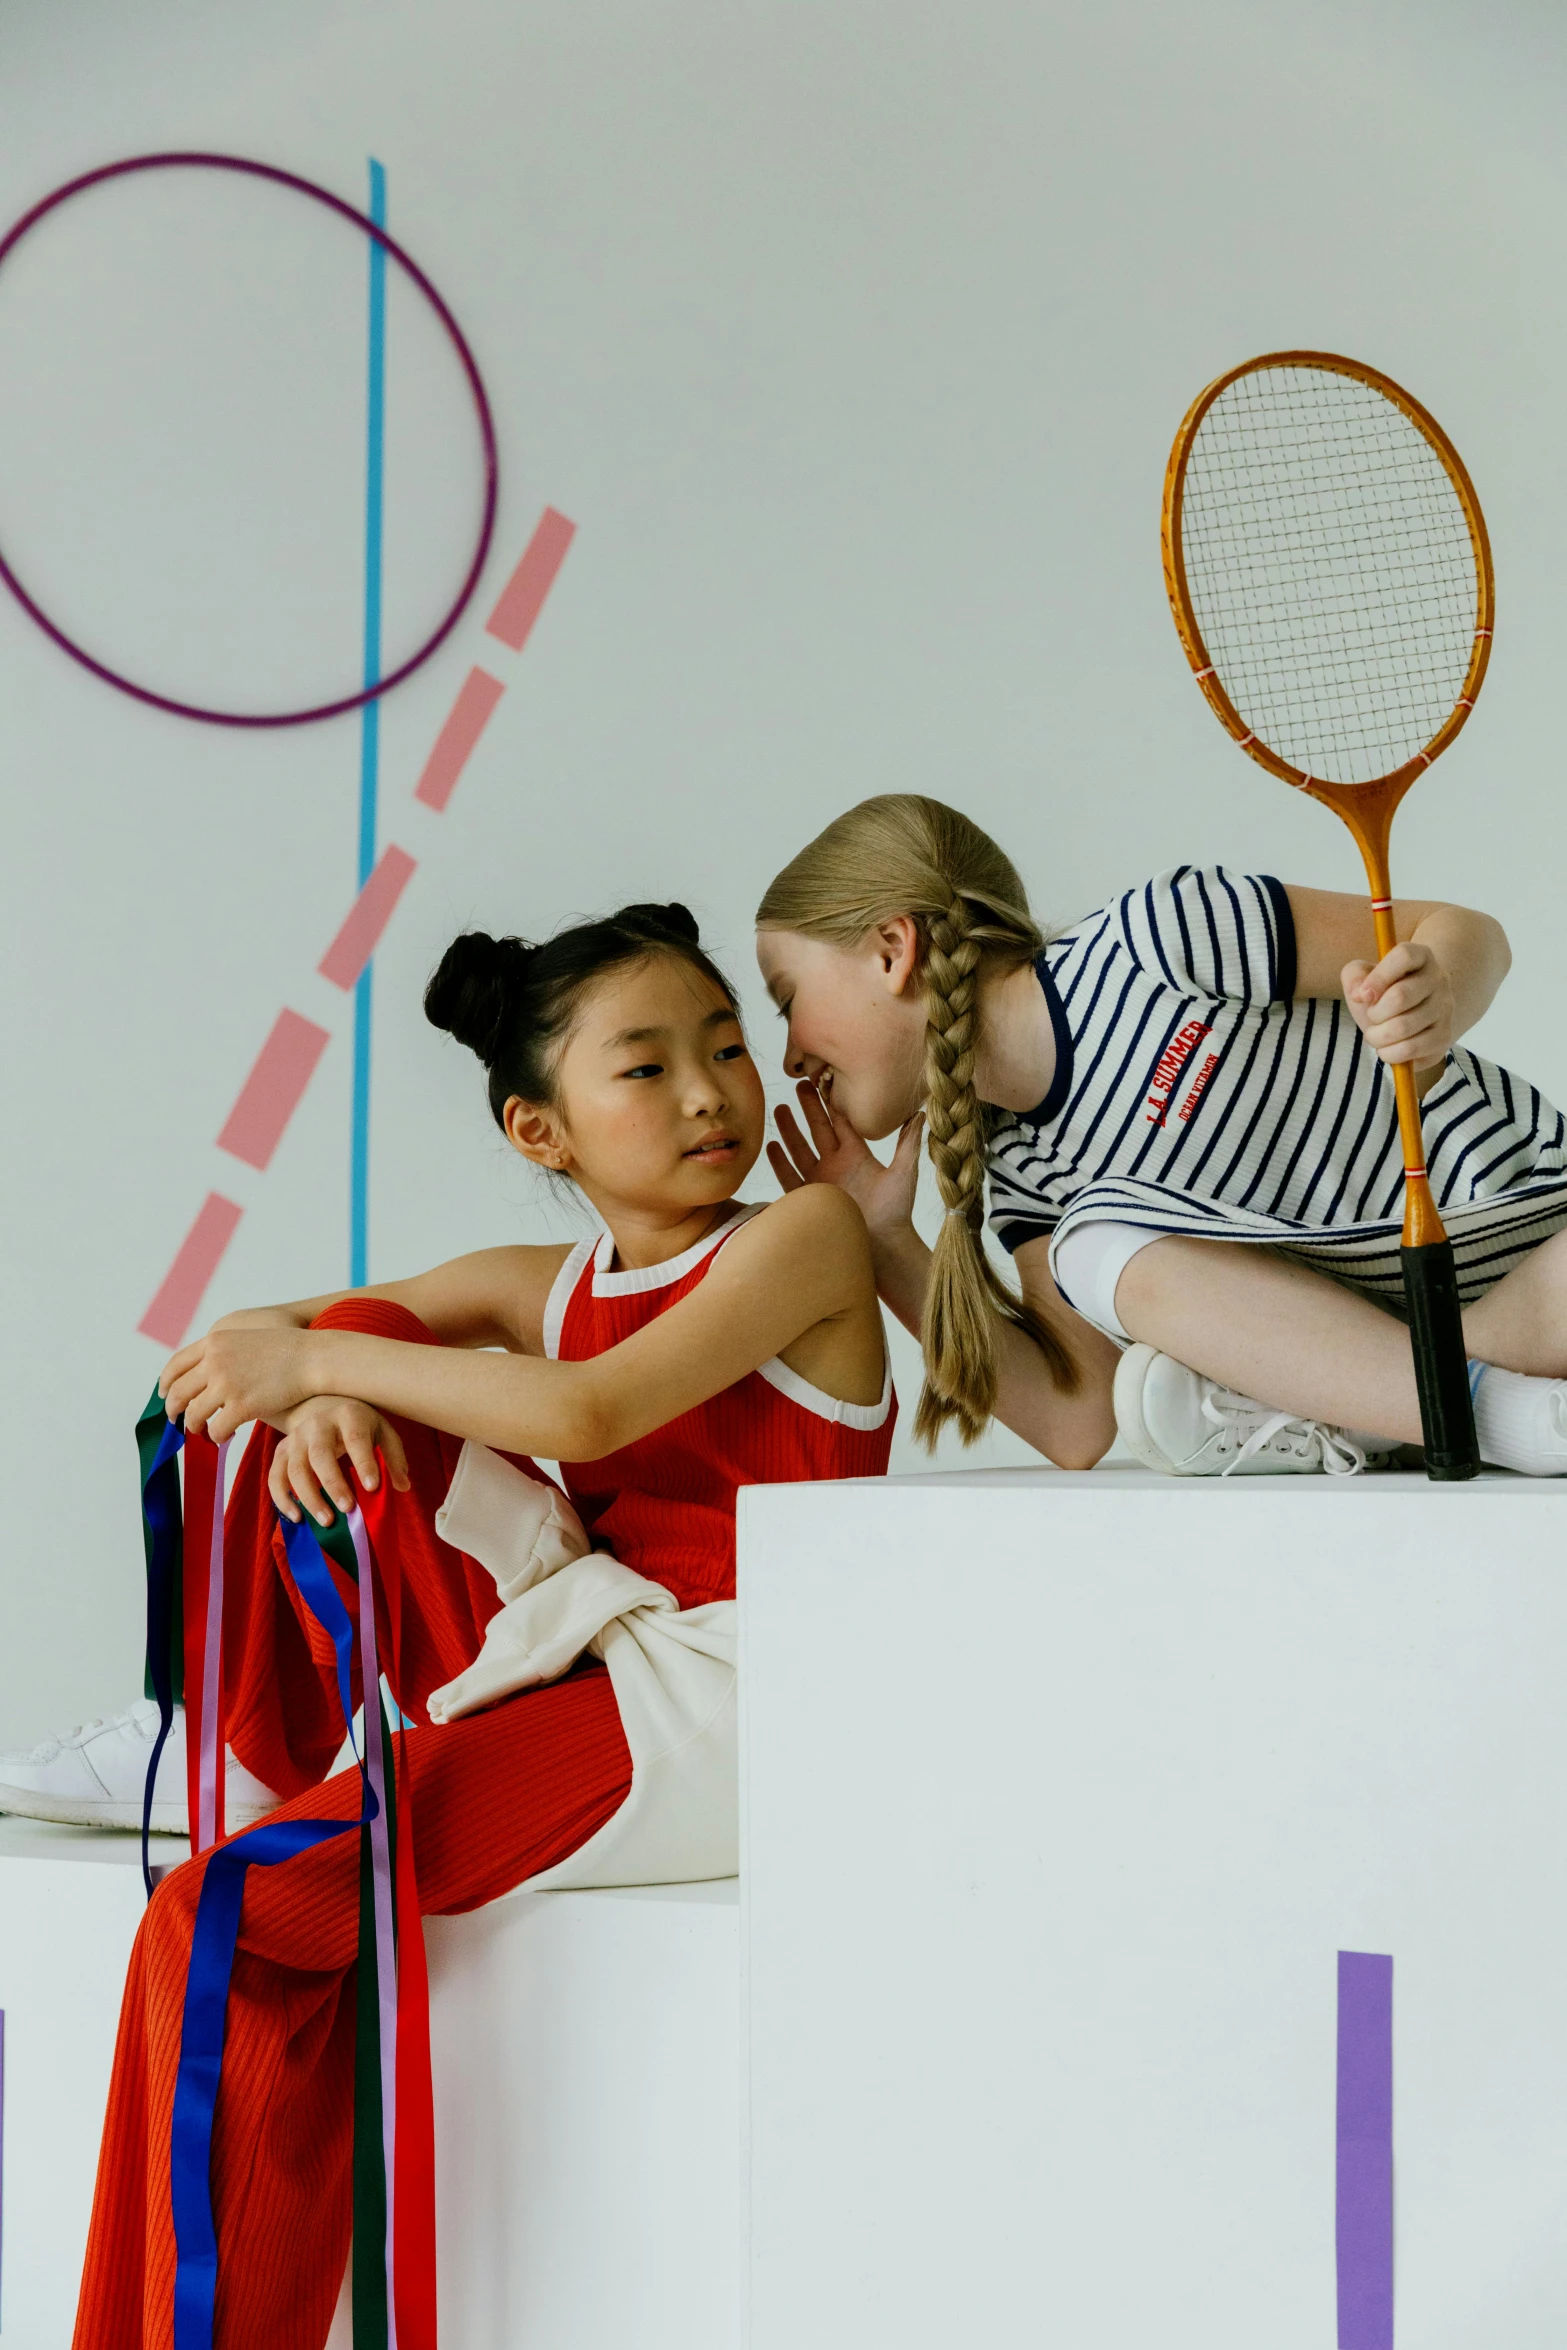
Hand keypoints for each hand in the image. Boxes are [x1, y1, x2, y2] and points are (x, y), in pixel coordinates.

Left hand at [160, 1325, 319, 1441]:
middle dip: (173, 1410)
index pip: (175, 1365)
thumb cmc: (287, 1350)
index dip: (166, 1383)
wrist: (313, 1358)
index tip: (164, 1395)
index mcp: (214, 1342)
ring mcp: (226, 1384)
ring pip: (193, 1415)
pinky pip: (216, 1430)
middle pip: (178, 1392)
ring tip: (202, 1431)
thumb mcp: (247, 1339)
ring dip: (194, 1427)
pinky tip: (224, 1436)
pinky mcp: (241, 1406)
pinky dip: (216, 1436)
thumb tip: (206, 1376)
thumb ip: (223, 1353)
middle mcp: (214, 1362)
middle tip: (176, 1421)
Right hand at [268, 1397, 410, 1525]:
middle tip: (348, 1509)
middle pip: (320, 1455)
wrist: (326, 1408)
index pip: (355, 1438)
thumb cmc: (360, 1426)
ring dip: (309, 1498)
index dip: (363, 1462)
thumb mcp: (383, 1433)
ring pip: (295, 1469)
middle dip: (333, 1484)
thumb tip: (403, 1486)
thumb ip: (393, 1458)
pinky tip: (297, 1518)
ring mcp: (295, 1438)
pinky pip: (275, 1477)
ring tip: (327, 1521)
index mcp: (348, 1415)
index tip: (372, 1487)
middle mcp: (317, 1424)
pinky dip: (283, 1499)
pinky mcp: (281, 1452)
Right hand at [767, 1079, 922, 1238]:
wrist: (883, 1246)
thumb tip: (920, 1113)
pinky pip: (790, 1177)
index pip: (841, 1122)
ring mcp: (821, 1181)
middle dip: (808, 1107)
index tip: (823, 1081)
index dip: (831, 1102)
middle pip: (818, 1129)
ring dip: (790, 1129)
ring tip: (779, 1108)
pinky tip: (772, 1145)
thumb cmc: (896, 1212)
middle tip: (799, 1082)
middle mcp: (837, 1164)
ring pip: (800, 1149)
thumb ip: (907, 1143)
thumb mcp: (904, 1172)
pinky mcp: (810, 1199)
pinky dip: (780, 1162)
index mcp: (857, 1155)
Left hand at [1343, 939, 1455, 1072]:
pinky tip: (1387, 1048)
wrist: (1407, 1017)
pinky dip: (1389, 1053)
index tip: (1363, 995)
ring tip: (1375, 1034)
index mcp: (1420, 956)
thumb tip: (1360, 994)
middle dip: (1374, 1013)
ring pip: (1403, 1026)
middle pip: (1400, 996)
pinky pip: (1411, 1049)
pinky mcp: (1444, 1035)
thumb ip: (1354, 976)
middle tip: (1371, 1017)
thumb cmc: (1382, 994)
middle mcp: (1438, 979)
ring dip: (1377, 1036)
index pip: (1404, 957)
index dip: (1378, 977)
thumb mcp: (1362, 978)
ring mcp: (1445, 1008)